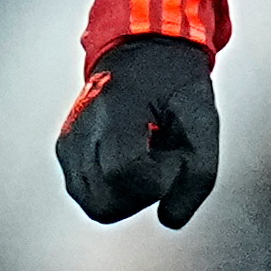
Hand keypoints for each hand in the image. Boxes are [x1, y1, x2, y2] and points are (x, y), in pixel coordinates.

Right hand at [56, 36, 220, 228]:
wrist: (143, 50)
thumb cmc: (173, 81)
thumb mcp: (203, 120)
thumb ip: (199, 175)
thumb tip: (170, 219)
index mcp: (112, 113)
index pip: (124, 175)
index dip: (158, 178)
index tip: (173, 154)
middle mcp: (81, 131)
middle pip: (105, 204)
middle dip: (142, 196)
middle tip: (161, 161)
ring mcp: (69, 144)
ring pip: (95, 206)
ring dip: (128, 195)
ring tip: (146, 158)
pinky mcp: (67, 152)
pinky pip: (89, 194)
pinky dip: (115, 189)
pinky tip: (131, 159)